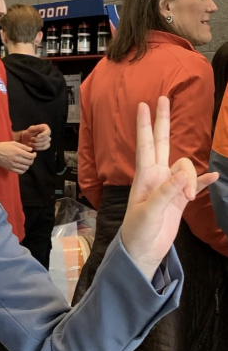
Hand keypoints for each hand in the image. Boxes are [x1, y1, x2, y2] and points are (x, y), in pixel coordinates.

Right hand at [0, 141, 35, 173]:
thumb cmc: (3, 146)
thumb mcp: (13, 143)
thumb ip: (23, 146)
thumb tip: (31, 150)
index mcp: (18, 152)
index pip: (31, 156)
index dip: (34, 155)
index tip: (34, 153)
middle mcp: (16, 159)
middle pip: (29, 162)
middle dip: (31, 160)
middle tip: (30, 157)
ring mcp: (13, 165)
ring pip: (25, 168)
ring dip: (28, 165)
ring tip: (26, 162)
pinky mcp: (10, 169)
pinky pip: (20, 172)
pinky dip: (23, 170)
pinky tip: (22, 166)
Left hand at [19, 124, 50, 150]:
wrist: (26, 139)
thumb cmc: (28, 133)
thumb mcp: (30, 129)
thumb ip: (35, 128)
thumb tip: (41, 127)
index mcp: (45, 127)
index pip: (48, 132)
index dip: (43, 135)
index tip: (37, 136)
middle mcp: (48, 133)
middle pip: (46, 138)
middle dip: (37, 140)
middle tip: (31, 139)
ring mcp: (48, 139)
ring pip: (45, 143)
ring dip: (36, 144)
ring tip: (30, 143)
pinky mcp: (46, 145)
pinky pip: (44, 147)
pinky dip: (38, 148)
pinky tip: (33, 147)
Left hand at [121, 97, 218, 279]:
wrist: (143, 251)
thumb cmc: (138, 231)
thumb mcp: (149, 212)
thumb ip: (167, 193)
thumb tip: (184, 174)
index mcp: (145, 176)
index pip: (146, 145)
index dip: (145, 125)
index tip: (143, 105)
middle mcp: (157, 176)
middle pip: (162, 142)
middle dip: (163, 121)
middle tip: (163, 99)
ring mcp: (169, 186)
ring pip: (185, 167)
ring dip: (192, 179)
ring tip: (189, 198)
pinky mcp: (180, 199)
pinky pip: (195, 184)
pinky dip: (204, 181)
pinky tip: (213, 178)